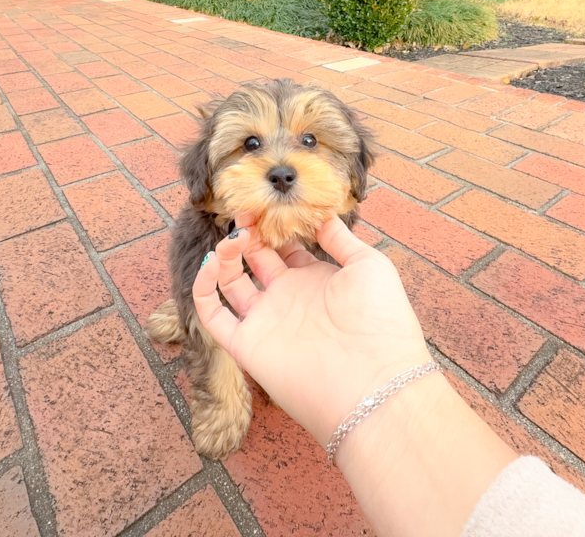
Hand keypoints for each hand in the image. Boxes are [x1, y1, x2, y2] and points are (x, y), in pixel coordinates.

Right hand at [192, 217, 432, 444]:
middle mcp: (287, 298)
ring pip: (230, 282)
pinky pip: (212, 314)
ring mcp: (265, 320)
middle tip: (245, 210)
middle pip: (255, 259)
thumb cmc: (381, 321)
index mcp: (315, 279)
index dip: (274, 225)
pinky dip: (203, 287)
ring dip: (225, 255)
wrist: (375, 381)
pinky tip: (212, 262)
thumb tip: (320, 212)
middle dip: (247, 233)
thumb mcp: (369, 265)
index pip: (284, 247)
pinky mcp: (245, 343)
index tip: (268, 203)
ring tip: (234, 236)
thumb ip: (340, 237)